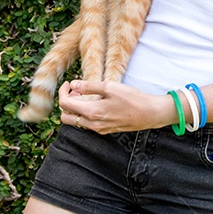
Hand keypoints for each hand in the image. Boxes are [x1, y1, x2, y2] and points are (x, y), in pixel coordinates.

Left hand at [57, 79, 172, 134]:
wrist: (149, 114)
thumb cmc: (132, 99)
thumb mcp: (110, 87)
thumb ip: (89, 86)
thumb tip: (73, 84)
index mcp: (92, 112)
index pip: (65, 104)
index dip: (63, 92)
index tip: (68, 83)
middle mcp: (92, 124)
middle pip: (65, 117)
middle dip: (65, 102)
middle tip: (74, 90)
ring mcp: (98, 129)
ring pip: (76, 121)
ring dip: (74, 108)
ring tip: (84, 94)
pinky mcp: (105, 130)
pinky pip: (86, 124)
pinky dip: (84, 113)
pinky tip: (94, 102)